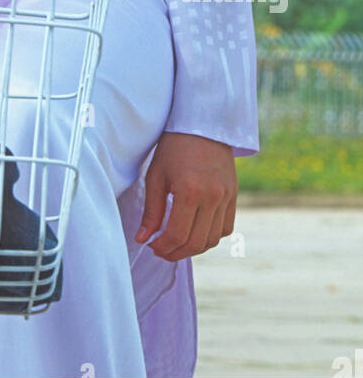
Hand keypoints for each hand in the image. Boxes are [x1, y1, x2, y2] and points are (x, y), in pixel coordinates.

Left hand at [135, 131, 236, 261]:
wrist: (202, 124)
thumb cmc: (174, 147)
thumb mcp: (156, 176)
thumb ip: (151, 211)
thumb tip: (143, 239)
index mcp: (190, 191)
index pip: (178, 234)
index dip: (163, 246)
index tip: (151, 246)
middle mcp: (212, 197)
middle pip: (196, 242)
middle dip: (175, 252)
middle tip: (160, 250)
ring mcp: (226, 197)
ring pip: (212, 239)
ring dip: (193, 248)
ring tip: (176, 243)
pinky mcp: (234, 196)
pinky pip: (226, 228)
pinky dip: (211, 236)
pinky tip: (195, 232)